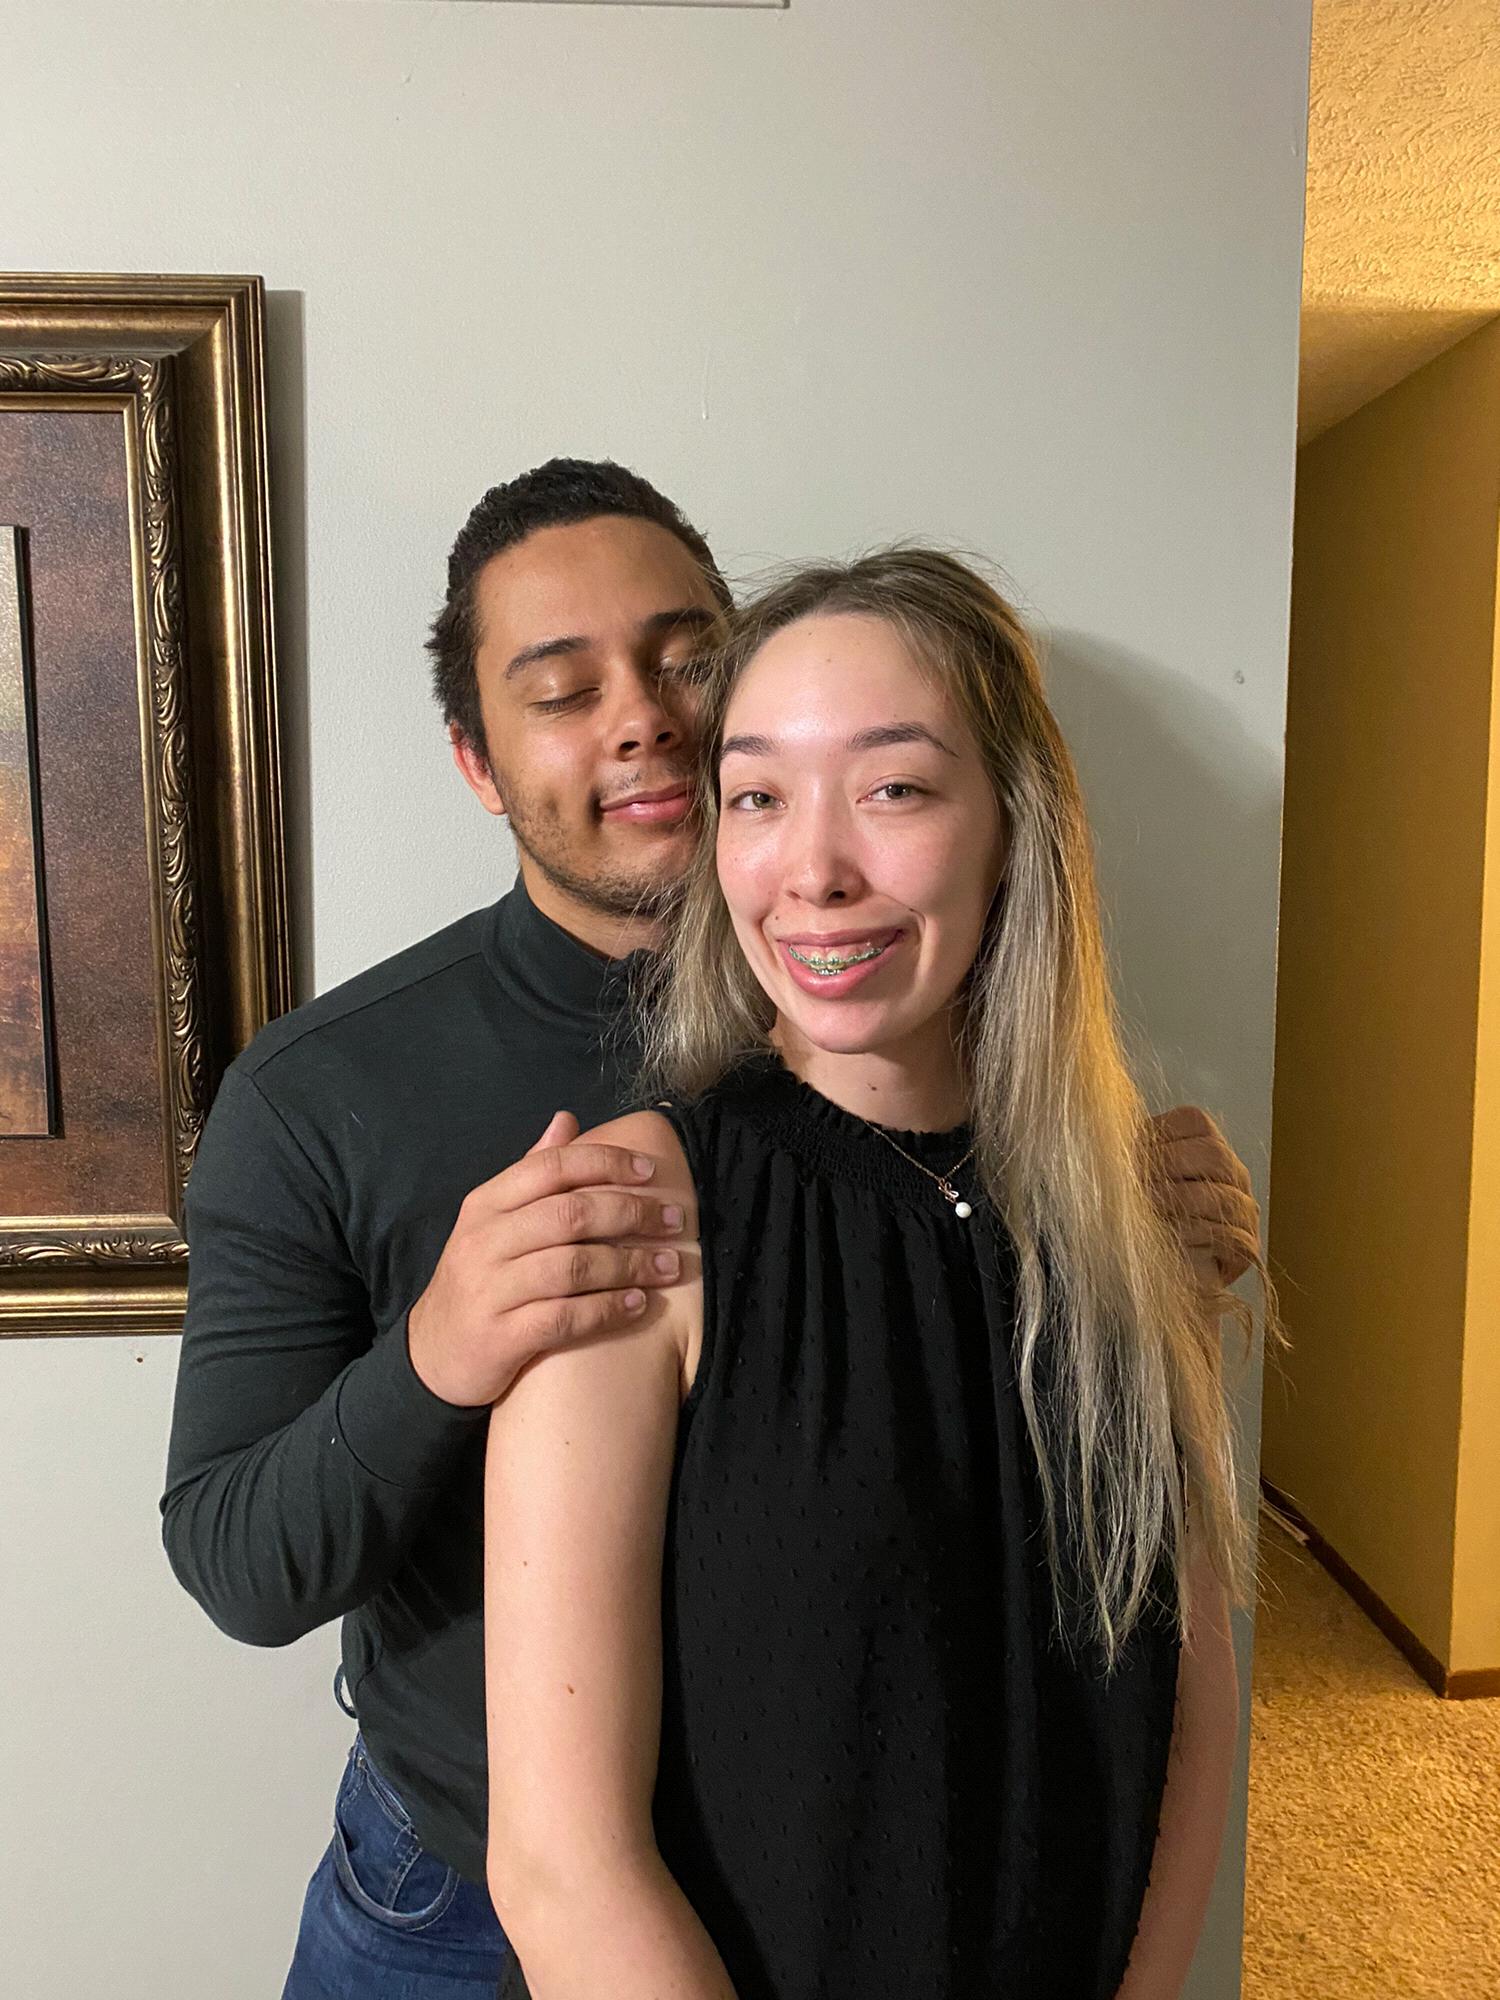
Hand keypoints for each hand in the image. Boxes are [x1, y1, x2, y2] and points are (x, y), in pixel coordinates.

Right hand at [407, 1111, 688, 1407]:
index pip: (552, 1167)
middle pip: (570, 1215)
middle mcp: (485, 1241)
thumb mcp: (493, 1219)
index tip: (651, 1172)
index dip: (606, 1163)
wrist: (433, 1352)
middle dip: (631, 1214)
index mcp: (487, 1203)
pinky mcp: (499, 1337)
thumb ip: (531, 1172)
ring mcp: (490, 1290)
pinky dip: (607, 1309)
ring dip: (630, 1264)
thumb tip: (566, 1120)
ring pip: (573, 1266)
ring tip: (668, 1265)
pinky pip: (564, 1318)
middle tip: (675, 1219)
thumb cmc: (480, 1277)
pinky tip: (638, 1304)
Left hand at [1145, 1105, 1259, 1293]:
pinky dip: (1194, 1233)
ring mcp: (1244, 1209)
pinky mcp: (1245, 1246)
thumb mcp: (1134, 1177)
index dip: (1160, 1135)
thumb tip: (1103, 1137)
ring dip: (1179, 1201)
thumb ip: (1127, 1154)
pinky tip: (1169, 1235)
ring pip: (1221, 1196)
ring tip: (1147, 1208)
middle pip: (1213, 1155)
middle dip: (1169, 1166)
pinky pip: (1228, 1235)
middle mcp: (1233, 1173)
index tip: (1129, 1154)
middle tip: (1136, 1183)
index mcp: (1208, 1144)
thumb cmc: (1145, 1215)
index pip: (1196, 1122)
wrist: (1161, 1267)